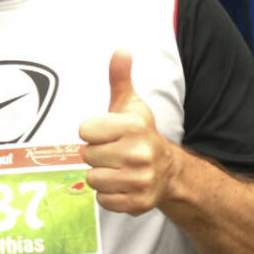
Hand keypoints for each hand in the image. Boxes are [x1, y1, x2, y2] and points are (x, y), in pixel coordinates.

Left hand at [77, 50, 178, 215]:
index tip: (107, 133)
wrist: (168, 171)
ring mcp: (139, 180)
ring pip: (93, 179)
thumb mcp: (131, 105)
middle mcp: (138, 154)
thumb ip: (120, 79)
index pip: (85, 132)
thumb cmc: (141, 135)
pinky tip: (122, 184)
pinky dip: (108, 195)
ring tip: (117, 169)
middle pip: (87, 156)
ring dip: (101, 175)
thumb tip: (120, 51)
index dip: (93, 132)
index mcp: (133, 127)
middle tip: (114, 153)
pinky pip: (103, 200)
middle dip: (96, 155)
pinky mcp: (137, 202)